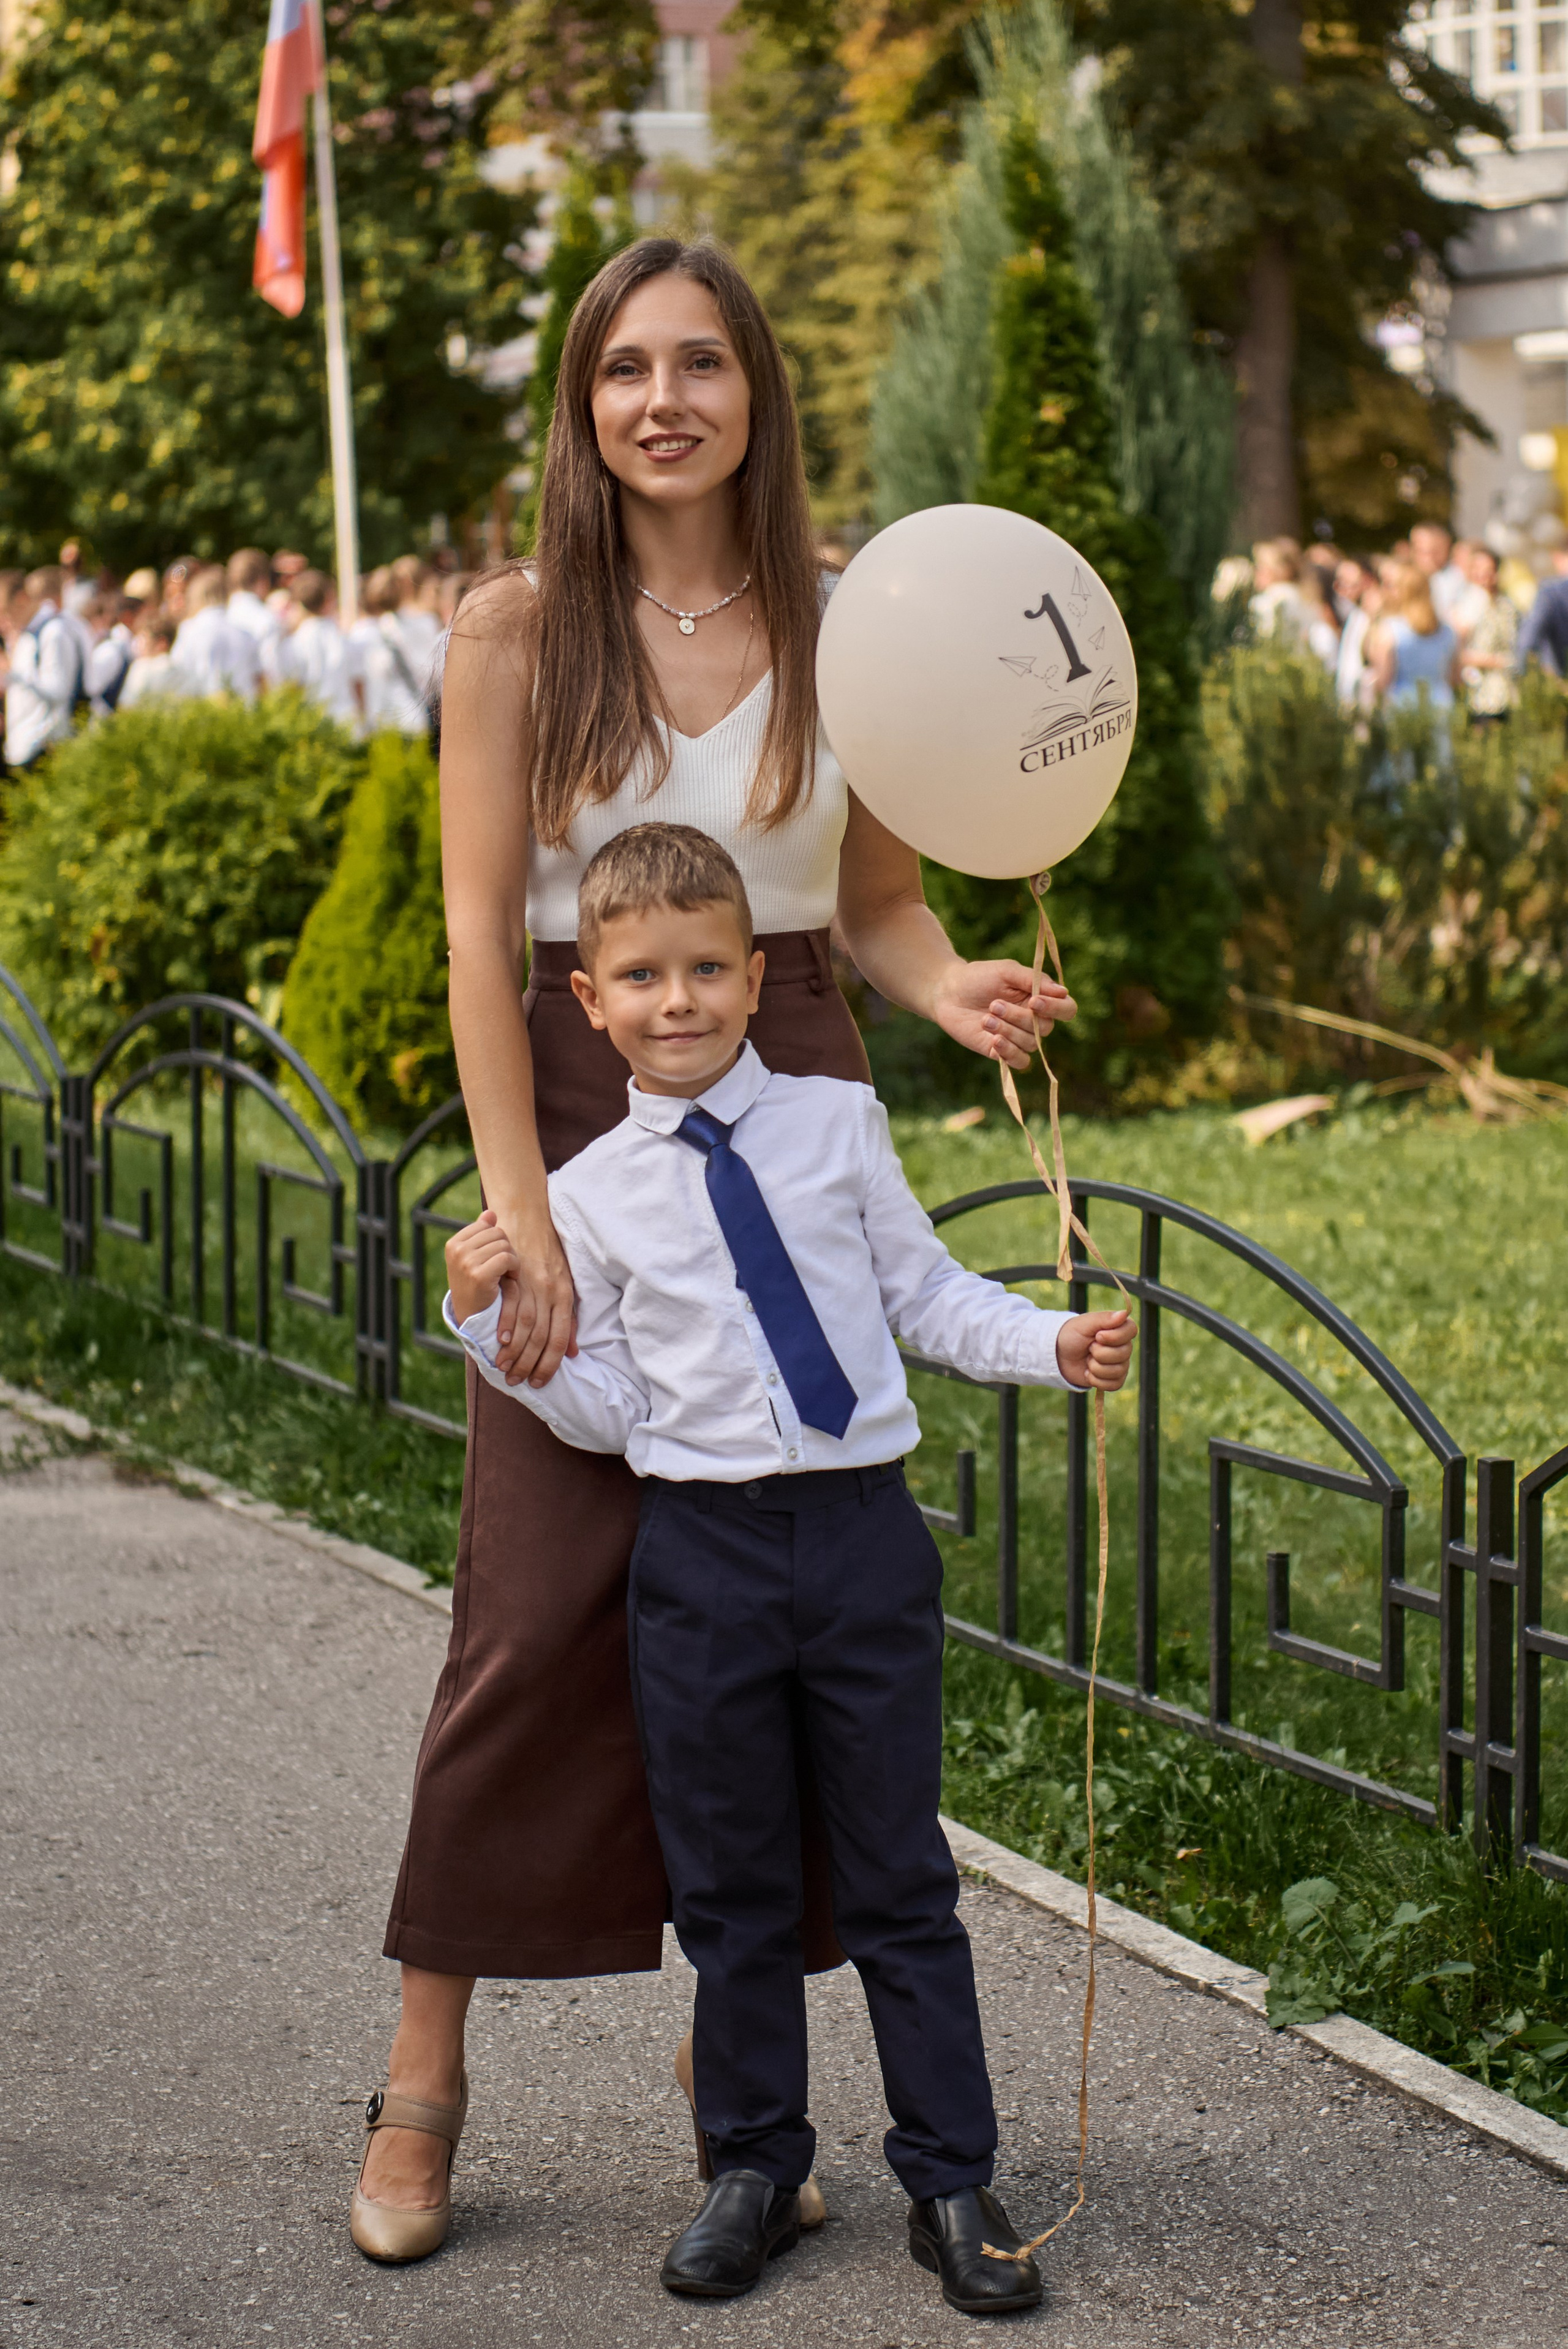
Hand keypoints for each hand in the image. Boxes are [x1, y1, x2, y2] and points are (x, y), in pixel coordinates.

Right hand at [445, 1208, 520, 1325]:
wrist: (472, 1316)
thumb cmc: (476, 1285)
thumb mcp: (475, 1258)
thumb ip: (481, 1235)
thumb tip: (490, 1212)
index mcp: (454, 1243)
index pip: (487, 1225)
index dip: (497, 1240)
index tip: (496, 1257)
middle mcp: (457, 1251)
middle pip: (497, 1233)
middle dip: (506, 1249)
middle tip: (505, 1267)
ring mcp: (466, 1262)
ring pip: (504, 1245)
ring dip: (512, 1259)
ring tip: (507, 1273)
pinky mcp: (479, 1275)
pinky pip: (507, 1258)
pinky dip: (514, 1268)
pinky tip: (510, 1278)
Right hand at [491, 1211, 578, 1387]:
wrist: (529, 1218)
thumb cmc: (549, 1255)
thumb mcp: (565, 1285)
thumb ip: (568, 1319)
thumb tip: (574, 1352)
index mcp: (565, 1296)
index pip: (560, 1339)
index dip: (550, 1364)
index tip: (540, 1382)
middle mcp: (551, 1292)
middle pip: (542, 1337)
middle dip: (530, 1364)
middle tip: (518, 1382)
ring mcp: (533, 1283)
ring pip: (527, 1325)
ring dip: (515, 1351)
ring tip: (505, 1368)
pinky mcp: (515, 1274)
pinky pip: (511, 1305)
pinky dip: (505, 1326)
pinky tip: (499, 1341)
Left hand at [930, 958, 1075, 1070]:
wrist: (947, 992)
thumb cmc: (979, 977)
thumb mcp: (1007, 971)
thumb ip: (1033, 980)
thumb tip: (1063, 992)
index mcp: (1040, 998)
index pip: (1067, 1009)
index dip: (1055, 1008)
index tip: (1034, 1000)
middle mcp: (1033, 1020)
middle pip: (1045, 1028)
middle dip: (1019, 1017)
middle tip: (994, 1005)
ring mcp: (1018, 1037)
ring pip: (1030, 1044)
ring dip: (1008, 1031)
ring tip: (986, 1018)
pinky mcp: (1002, 1052)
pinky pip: (1020, 1062)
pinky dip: (1009, 1052)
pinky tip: (994, 1040)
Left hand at [1056, 1307, 1135, 1391]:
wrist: (1059, 1355)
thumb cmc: (1072, 1335)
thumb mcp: (1085, 1323)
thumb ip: (1104, 1319)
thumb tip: (1124, 1314)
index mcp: (1119, 1328)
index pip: (1132, 1330)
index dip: (1115, 1336)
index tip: (1098, 1336)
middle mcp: (1123, 1346)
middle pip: (1123, 1354)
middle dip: (1099, 1353)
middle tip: (1089, 1348)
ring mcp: (1120, 1364)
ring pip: (1117, 1371)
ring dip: (1095, 1367)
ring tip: (1087, 1360)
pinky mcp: (1113, 1379)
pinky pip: (1113, 1385)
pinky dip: (1096, 1380)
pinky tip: (1088, 1372)